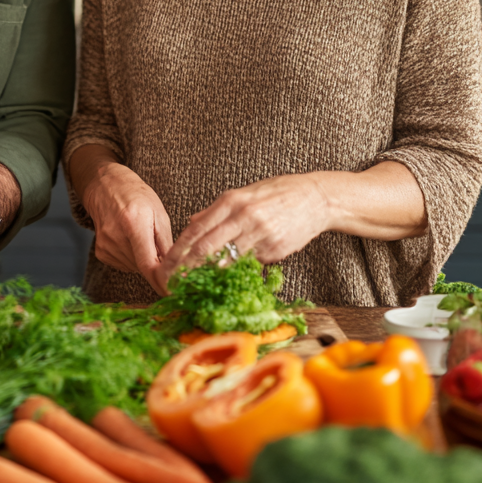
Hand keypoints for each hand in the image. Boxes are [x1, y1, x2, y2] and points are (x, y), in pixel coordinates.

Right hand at [79, 159, 172, 294]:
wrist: (106, 187)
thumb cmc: (137, 196)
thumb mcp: (160, 213)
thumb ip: (167, 244)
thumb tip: (176, 269)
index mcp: (134, 223)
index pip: (148, 264)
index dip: (162, 281)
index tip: (173, 290)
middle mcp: (116, 236)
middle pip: (143, 268)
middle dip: (156, 264)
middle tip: (158, 245)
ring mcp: (105, 245)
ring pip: (134, 268)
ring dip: (144, 260)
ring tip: (141, 236)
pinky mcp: (101, 252)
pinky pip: (124, 265)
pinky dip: (132, 258)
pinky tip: (130, 240)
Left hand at [155, 173, 330, 292]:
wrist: (315, 198)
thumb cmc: (276, 195)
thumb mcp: (243, 194)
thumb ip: (216, 211)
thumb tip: (191, 223)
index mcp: (230, 201)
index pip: (196, 229)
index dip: (178, 250)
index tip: (165, 266)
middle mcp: (242, 216)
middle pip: (206, 246)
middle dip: (185, 267)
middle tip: (171, 283)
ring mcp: (259, 233)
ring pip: (226, 259)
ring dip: (207, 275)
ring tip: (192, 288)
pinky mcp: (275, 248)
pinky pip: (250, 264)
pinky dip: (235, 273)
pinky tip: (224, 282)